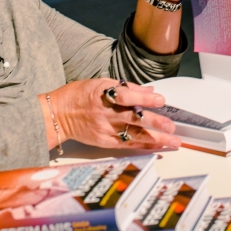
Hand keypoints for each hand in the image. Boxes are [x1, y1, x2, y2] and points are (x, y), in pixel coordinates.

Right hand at [46, 79, 180, 149]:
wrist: (58, 114)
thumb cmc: (79, 95)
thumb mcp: (100, 83)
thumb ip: (126, 87)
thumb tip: (149, 91)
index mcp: (103, 94)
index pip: (126, 96)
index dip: (144, 98)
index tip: (160, 100)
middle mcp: (105, 113)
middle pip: (133, 118)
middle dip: (154, 123)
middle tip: (171, 126)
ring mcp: (105, 129)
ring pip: (133, 134)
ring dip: (155, 139)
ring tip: (172, 141)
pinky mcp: (103, 142)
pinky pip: (126, 144)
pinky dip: (142, 145)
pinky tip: (156, 147)